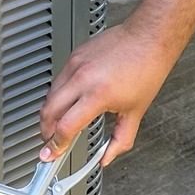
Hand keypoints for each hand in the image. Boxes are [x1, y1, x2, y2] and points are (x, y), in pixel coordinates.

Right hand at [38, 23, 178, 166]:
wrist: (149, 37)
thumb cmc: (147, 68)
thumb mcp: (136, 112)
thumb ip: (120, 140)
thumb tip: (107, 157)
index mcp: (98, 94)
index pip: (65, 126)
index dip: (56, 145)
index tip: (51, 154)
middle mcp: (82, 78)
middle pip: (48, 112)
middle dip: (46, 131)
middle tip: (51, 141)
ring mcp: (75, 65)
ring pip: (49, 95)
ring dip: (50, 113)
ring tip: (59, 124)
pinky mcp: (74, 55)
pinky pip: (57, 80)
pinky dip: (58, 96)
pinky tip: (68, 101)